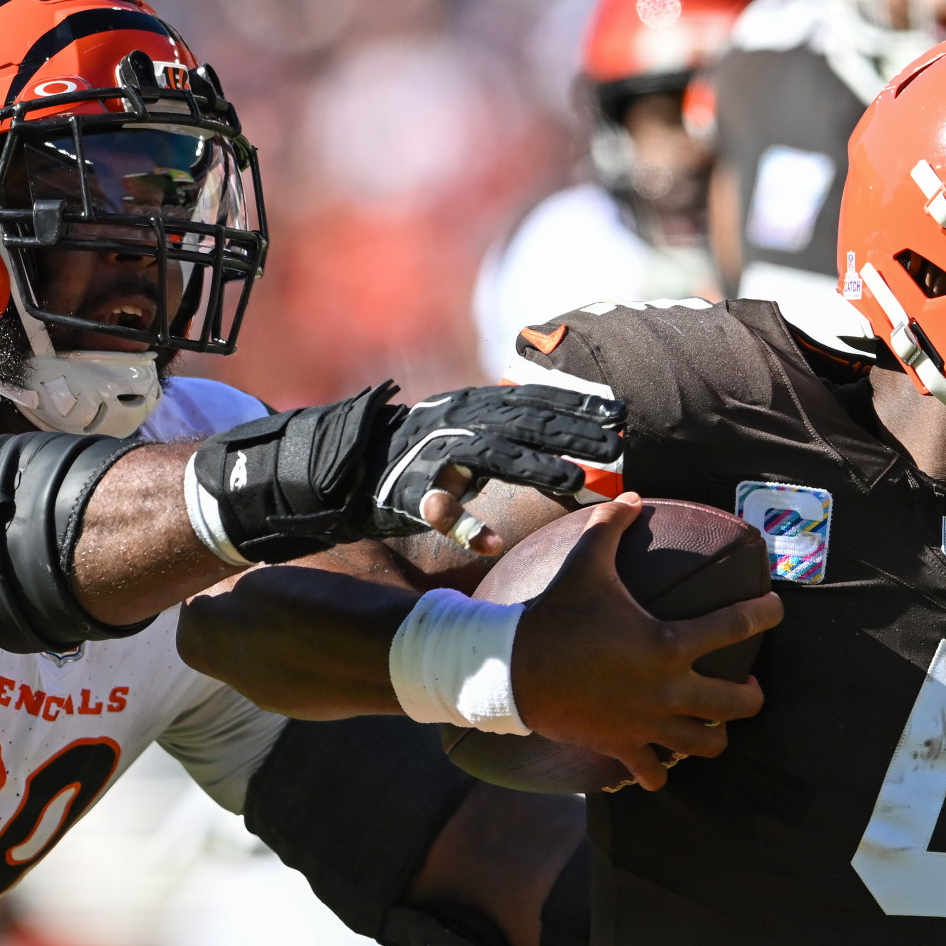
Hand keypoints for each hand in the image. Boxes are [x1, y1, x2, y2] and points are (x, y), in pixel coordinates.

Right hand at [194, 382, 622, 564]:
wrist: (325, 469)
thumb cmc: (399, 458)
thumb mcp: (450, 434)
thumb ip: (494, 433)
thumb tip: (552, 434)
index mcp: (466, 408)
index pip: (530, 400)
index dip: (575, 407)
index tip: (621, 415)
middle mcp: (451, 423)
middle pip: (523, 422)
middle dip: (573, 434)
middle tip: (618, 449)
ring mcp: (427, 455)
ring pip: (489, 458)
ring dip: (536, 468)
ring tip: (577, 486)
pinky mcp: (401, 490)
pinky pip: (436, 508)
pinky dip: (463, 524)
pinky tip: (490, 545)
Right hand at [508, 496, 782, 790]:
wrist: (512, 670)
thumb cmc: (556, 614)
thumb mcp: (584, 563)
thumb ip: (611, 526)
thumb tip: (632, 497)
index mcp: (670, 645)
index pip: (737, 627)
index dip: (765, 614)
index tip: (776, 609)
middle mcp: (668, 690)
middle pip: (737, 704)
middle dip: (753, 696)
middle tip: (750, 685)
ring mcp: (647, 725)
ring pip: (706, 744)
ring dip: (715, 735)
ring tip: (714, 725)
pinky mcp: (622, 746)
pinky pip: (654, 772)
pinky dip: (661, 771)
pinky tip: (661, 765)